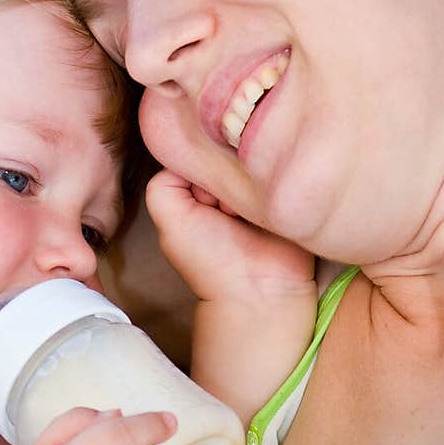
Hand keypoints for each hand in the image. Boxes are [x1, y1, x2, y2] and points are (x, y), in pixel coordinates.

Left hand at [145, 167, 314, 303]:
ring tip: (247, 210)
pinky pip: (274, 166)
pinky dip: (269, 177)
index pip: (192, 154)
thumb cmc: (211, 262)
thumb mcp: (171, 222)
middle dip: (222, 174)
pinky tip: (266, 201)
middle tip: (226, 210)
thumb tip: (185, 156)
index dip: (195, 171)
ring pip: (247, 159)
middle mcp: (224, 190)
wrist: (259, 291)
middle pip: (221, 154)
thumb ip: (164, 186)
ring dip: (247, 178)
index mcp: (195, 195)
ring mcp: (253, 190)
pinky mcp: (280, 191)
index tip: (203, 200)